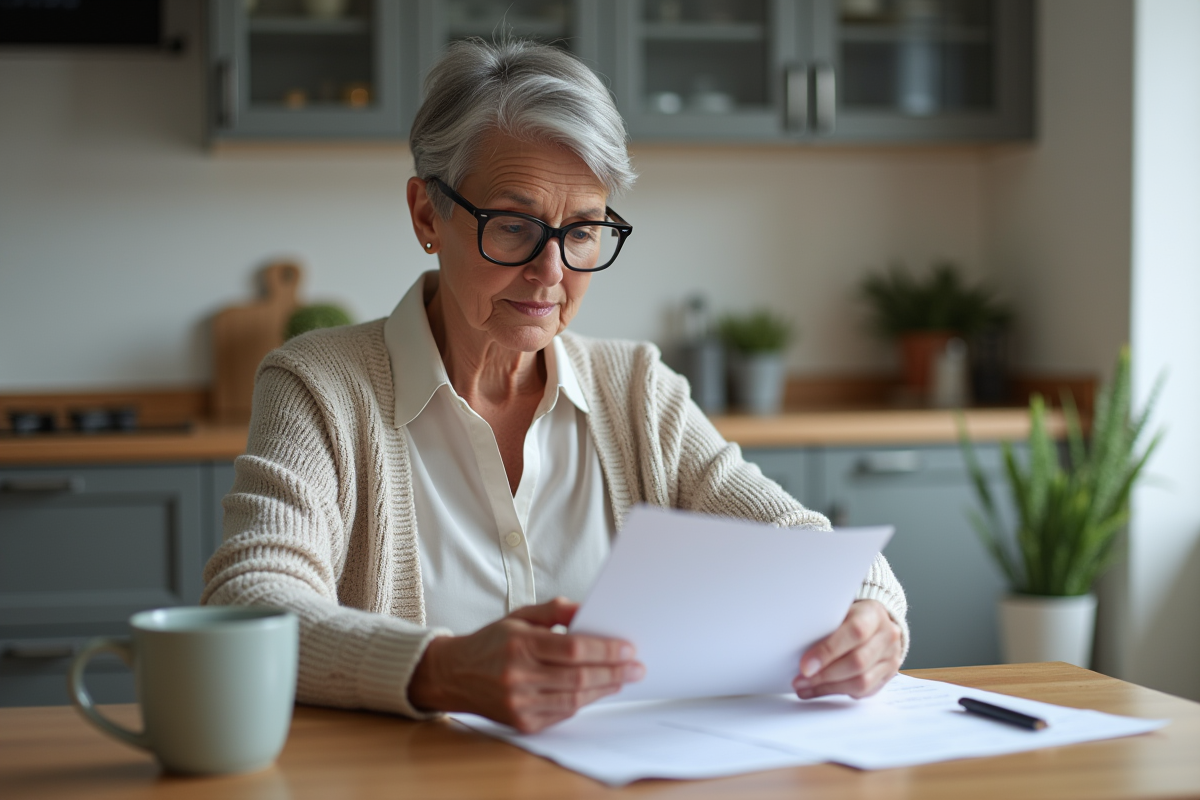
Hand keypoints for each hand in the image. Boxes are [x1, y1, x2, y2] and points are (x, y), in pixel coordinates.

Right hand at [408, 597, 644, 732]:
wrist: (454, 674)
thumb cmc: (491, 642)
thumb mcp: (519, 615)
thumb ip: (555, 610)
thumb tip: (588, 610)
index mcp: (519, 643)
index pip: (573, 649)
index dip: (605, 650)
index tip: (628, 647)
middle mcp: (518, 675)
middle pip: (579, 676)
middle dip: (614, 672)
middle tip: (636, 667)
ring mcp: (519, 703)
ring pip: (574, 698)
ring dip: (605, 688)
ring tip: (623, 678)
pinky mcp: (522, 722)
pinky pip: (563, 713)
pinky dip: (584, 701)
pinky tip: (598, 690)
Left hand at [793, 599, 902, 699]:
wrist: (877, 622)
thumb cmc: (850, 615)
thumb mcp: (839, 610)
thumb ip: (825, 624)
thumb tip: (795, 643)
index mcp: (873, 614)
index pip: (854, 632)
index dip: (828, 651)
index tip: (805, 666)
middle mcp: (887, 636)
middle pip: (858, 662)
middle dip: (824, 675)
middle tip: (800, 680)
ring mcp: (890, 658)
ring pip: (861, 682)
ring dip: (828, 688)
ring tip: (805, 687)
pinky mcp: (887, 676)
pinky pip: (863, 692)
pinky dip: (837, 692)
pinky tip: (818, 690)